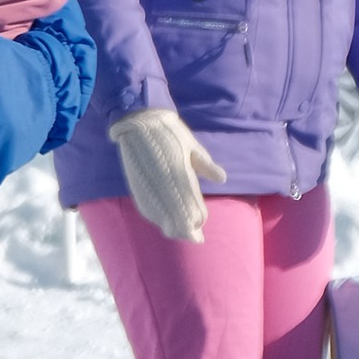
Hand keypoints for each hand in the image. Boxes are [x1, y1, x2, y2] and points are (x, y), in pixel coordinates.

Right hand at [108, 104, 227, 244]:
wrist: (139, 121)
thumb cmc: (170, 132)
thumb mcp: (192, 146)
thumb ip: (205, 165)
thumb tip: (222, 179)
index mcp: (180, 175)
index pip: (191, 207)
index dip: (197, 220)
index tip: (200, 230)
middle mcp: (164, 184)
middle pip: (175, 217)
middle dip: (184, 229)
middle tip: (194, 238)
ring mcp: (148, 186)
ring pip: (158, 214)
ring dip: (169, 225)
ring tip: (177, 232)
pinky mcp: (136, 184)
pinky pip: (145, 206)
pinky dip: (154, 216)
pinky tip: (160, 220)